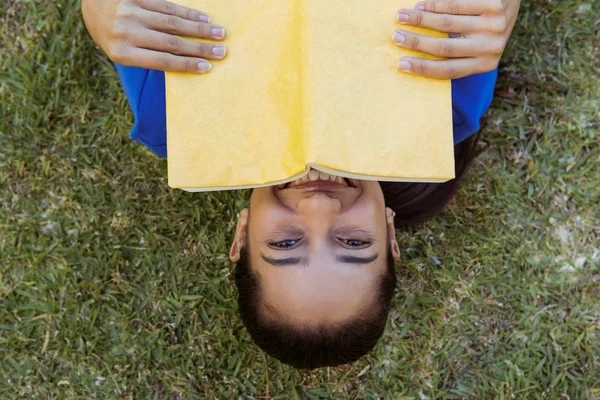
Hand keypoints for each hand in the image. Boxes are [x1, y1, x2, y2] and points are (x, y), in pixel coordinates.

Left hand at [82, 0, 225, 71]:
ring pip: (172, 22)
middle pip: (171, 42)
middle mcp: (126, 33)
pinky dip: (187, 13)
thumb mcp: (122, 52)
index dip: (186, 64)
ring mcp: (130, 12)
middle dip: (199, 47)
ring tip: (219, 33)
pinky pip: (166, 5)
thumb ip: (148, 56)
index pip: (161, 61)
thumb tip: (184, 61)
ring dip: (199, 29)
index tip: (207, 67)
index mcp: (122, 53)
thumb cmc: (112, 36)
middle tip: (221, 51)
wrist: (90, 6)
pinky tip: (204, 18)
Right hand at [392, 0, 520, 78]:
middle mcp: (491, 48)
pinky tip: (420, 4)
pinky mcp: (494, 5)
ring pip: (447, 24)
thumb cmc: (485, 28)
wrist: (513, 2)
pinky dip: (435, 4)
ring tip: (402, 16)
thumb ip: (456, 54)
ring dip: (420, 20)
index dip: (422, 68)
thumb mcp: (477, 46)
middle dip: (416, 42)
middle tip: (395, 37)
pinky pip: (456, 5)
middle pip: (444, 48)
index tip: (401, 64)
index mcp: (484, 65)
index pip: (448, 71)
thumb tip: (415, 61)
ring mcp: (494, 26)